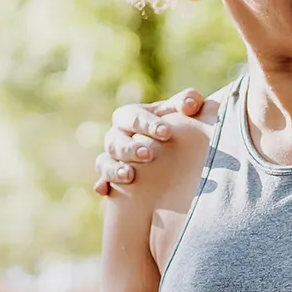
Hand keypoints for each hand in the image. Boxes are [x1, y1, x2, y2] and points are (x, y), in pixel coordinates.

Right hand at [95, 88, 211, 194]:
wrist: (177, 153)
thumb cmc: (179, 125)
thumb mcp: (184, 110)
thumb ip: (189, 100)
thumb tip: (189, 104)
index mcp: (132, 115)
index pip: (132, 115)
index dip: (146, 123)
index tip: (166, 133)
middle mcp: (118, 136)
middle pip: (115, 139)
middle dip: (130, 147)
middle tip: (148, 155)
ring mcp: (112, 158)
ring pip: (104, 161)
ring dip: (115, 168)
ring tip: (130, 175)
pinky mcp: (111, 179)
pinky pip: (102, 182)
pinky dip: (102, 185)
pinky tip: (105, 191)